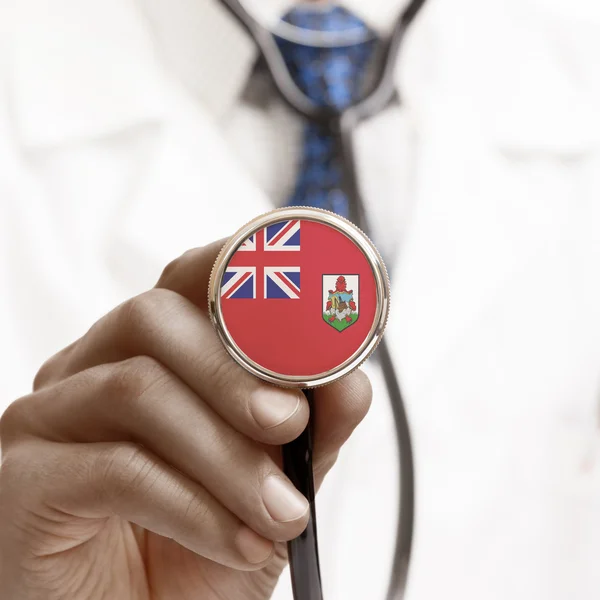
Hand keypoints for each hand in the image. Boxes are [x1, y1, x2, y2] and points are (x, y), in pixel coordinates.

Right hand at [0, 241, 371, 599]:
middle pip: (153, 317)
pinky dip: (193, 507)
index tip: (306, 311)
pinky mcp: (24, 480)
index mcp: (150, 352)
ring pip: (137, 388)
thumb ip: (313, 426)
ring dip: (227, 455)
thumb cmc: (203, 547)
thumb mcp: (277, 481)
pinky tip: (237, 542)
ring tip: (280, 512)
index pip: (188, 280)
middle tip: (290, 424)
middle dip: (235, 371)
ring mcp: (49, 417)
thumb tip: (350, 379)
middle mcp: (92, 367)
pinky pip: (114, 466)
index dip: (242, 277)